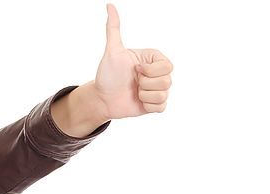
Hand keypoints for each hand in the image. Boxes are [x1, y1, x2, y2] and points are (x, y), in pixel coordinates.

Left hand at [51, 4, 172, 135]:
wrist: (102, 98)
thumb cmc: (107, 74)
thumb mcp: (112, 51)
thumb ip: (113, 29)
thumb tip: (109, 5)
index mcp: (154, 59)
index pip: (167, 66)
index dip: (149, 71)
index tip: (135, 70)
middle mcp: (158, 73)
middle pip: (167, 81)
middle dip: (145, 84)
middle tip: (133, 82)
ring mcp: (158, 89)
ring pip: (163, 95)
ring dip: (144, 95)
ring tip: (134, 91)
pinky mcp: (155, 104)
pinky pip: (161, 107)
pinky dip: (147, 106)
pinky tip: (138, 101)